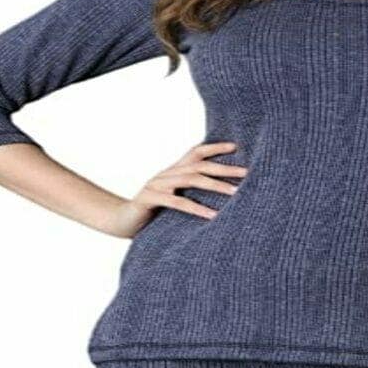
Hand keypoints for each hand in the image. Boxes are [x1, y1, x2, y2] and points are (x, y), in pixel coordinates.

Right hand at [98, 141, 248, 238]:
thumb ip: (190, 194)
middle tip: (248, 174)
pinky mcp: (150, 199)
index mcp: (173, 171)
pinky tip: (213, 216)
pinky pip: (177, 203)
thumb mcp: (174, 200)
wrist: (119, 221)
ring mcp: (157, 184)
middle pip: (200, 166)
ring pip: (191, 180)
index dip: (216, 147)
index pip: (196, 152)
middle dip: (225, 169)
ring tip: (236, 194)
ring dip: (216, 186)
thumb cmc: (152, 213)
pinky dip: (197, 209)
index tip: (237, 147)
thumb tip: (221, 194)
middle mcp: (166, 174)